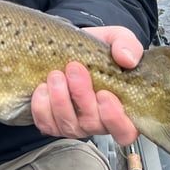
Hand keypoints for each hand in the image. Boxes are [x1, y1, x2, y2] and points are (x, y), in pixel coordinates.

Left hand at [30, 25, 141, 145]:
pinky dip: (41, 107)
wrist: (68, 47)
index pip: (126, 131)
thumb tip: (127, 59)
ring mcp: (75, 125)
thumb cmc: (97, 50)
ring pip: (68, 125)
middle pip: (93, 124)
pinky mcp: (52, 123)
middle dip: (82, 97)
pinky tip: (42, 87)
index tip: (104, 94)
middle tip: (74, 69)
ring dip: (60, 100)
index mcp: (122, 108)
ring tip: (56, 75)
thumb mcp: (116, 38)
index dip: (116, 119)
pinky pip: (46, 123)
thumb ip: (127, 45)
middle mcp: (99, 122)